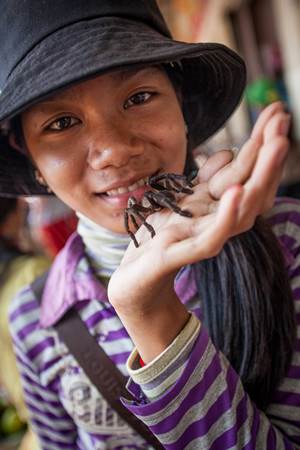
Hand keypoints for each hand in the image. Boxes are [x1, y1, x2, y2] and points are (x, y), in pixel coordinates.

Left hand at [108, 102, 289, 360]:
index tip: (274, 112)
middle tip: (283, 120)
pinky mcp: (185, 255)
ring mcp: (204, 240)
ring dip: (261, 176)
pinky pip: (212, 238)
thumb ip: (206, 180)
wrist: (134, 280)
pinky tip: (238, 191)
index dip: (260, 145)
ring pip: (243, 210)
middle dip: (269, 154)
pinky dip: (227, 216)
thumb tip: (227, 153)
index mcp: (216, 208)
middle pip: (253, 188)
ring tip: (277, 144)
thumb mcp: (182, 200)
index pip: (245, 174)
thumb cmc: (158, 238)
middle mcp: (218, 223)